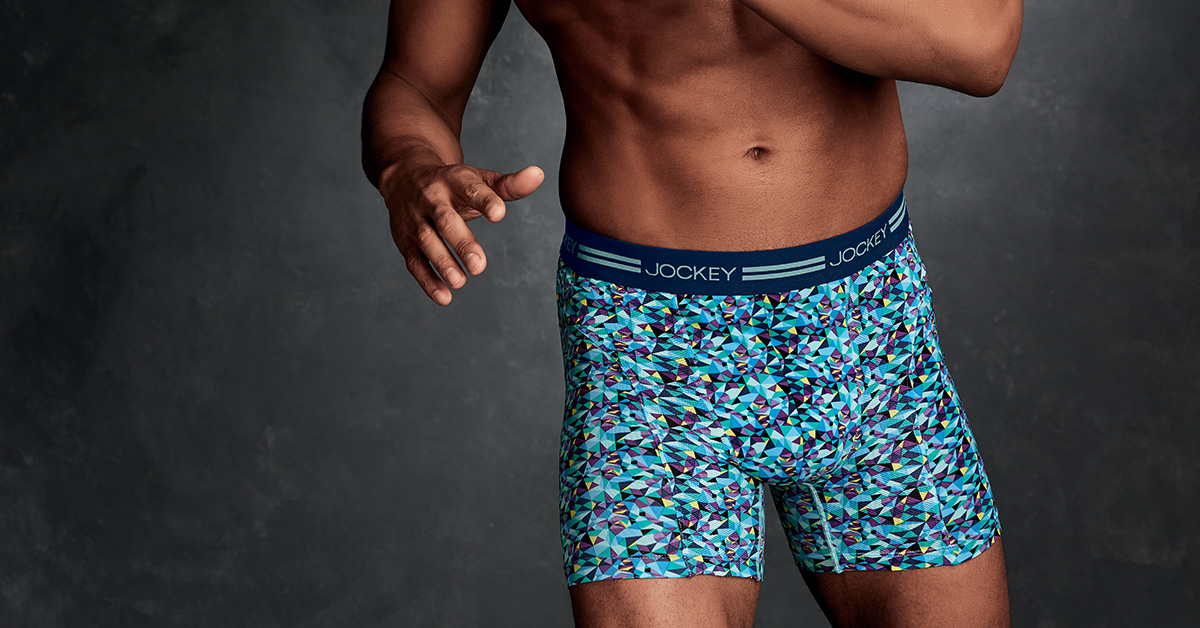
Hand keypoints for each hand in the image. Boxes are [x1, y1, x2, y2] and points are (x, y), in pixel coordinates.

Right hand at [381, 163, 544, 304]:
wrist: (403, 177)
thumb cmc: (452, 183)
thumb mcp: (479, 179)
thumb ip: (509, 184)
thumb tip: (538, 174)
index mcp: (454, 180)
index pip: (470, 189)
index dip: (484, 200)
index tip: (499, 214)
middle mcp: (431, 198)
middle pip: (445, 219)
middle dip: (461, 242)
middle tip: (479, 265)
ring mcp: (415, 219)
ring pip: (426, 240)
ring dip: (441, 262)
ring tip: (460, 282)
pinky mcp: (404, 240)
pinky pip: (414, 261)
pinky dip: (427, 280)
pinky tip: (444, 297)